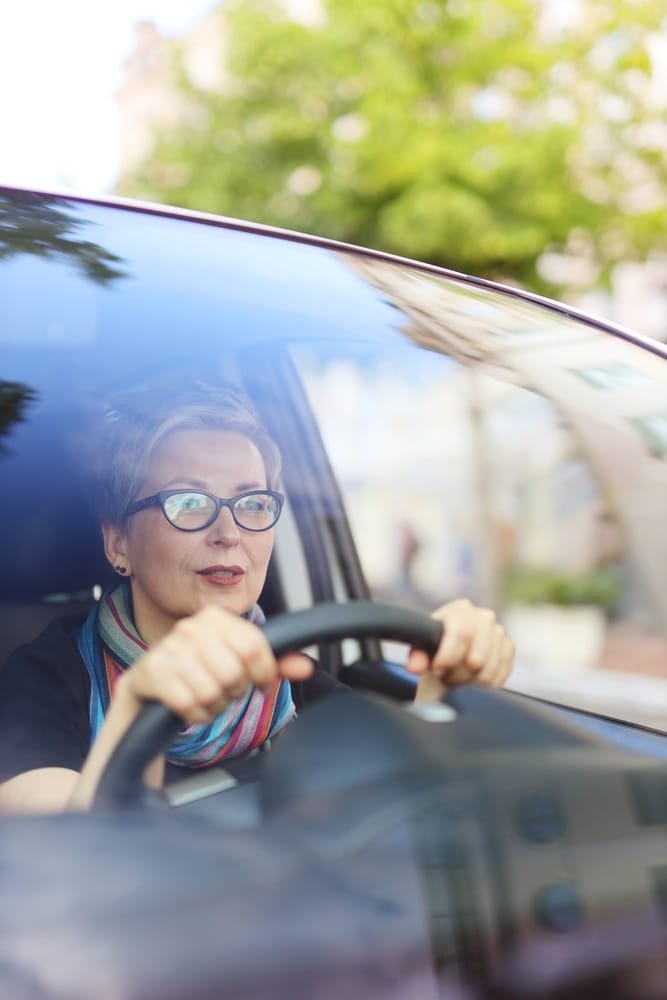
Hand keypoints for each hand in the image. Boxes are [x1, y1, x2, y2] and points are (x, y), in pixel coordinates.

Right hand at [117, 605, 313, 723]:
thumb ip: (274, 664)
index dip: (263, 673)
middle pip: (234, 672)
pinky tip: (190, 707)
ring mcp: (167, 648)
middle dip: (235, 692)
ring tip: (207, 698)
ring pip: (211, 691)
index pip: (254, 646)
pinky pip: (188, 704)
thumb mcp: (238, 665)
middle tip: (225, 691)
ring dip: (214, 706)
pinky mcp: (150, 673)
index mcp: (215, 617)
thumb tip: (305, 667)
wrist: (150, 689)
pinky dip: (195, 715)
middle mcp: (190, 627)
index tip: (259, 684)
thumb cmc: (201, 674)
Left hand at [406, 598, 514, 694]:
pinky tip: (472, 679)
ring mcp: (499, 632)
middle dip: (458, 674)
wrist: (452, 654)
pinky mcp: (509, 649)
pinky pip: (499, 676)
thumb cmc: (435, 649)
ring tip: (458, 677)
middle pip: (477, 658)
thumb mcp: (422, 650)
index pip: (462, 633)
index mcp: (460, 609)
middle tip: (447, 675)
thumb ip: (417, 656)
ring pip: (488, 671)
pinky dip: (483, 684)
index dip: (449, 657)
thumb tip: (414, 667)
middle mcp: (484, 617)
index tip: (438, 669)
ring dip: (470, 681)